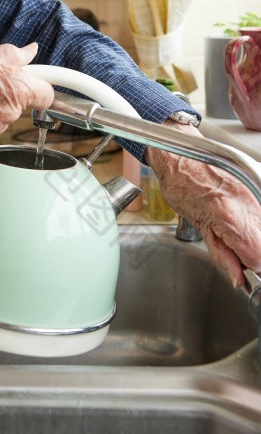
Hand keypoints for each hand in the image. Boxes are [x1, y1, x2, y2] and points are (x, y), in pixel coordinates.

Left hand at [146, 121, 260, 286]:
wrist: (181, 154)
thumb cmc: (181, 184)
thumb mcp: (198, 226)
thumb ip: (222, 255)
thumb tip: (238, 278)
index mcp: (229, 217)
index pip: (257, 257)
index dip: (250, 268)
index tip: (242, 270)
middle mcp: (248, 206)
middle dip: (253, 256)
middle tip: (237, 253)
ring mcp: (255, 197)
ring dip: (254, 241)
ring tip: (235, 235)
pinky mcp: (256, 192)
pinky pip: (260, 218)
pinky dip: (254, 228)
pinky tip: (238, 224)